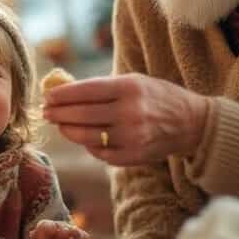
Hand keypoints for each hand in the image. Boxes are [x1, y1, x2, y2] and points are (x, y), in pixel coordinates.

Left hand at [41, 73, 208, 166]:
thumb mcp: (134, 82)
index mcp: (129, 88)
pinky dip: (89, 146)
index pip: (86, 91)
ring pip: (87, 136)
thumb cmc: (157, 97)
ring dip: (68, 131)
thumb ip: (102, 87)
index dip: (63, 94)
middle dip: (59, 113)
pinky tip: (84, 138)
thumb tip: (64, 91)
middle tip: (46, 112)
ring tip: (60, 125)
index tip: (48, 96)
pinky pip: (100, 153)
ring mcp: (132, 137)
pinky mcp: (133, 156)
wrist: (192, 123)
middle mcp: (130, 113)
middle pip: (82, 115)